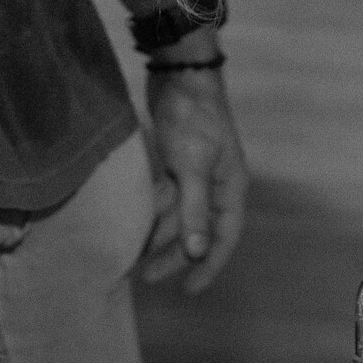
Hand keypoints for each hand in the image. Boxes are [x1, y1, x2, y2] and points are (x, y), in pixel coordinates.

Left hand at [136, 64, 248, 293]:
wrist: (179, 72)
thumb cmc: (192, 118)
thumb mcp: (192, 165)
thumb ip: (194, 209)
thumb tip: (198, 251)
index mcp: (230, 188)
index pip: (225, 238)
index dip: (208, 266)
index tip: (188, 290)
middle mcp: (215, 185)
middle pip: (197, 231)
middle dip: (174, 255)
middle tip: (145, 277)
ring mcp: (195, 174)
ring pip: (178, 216)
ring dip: (159, 235)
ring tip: (132, 256)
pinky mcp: (176, 162)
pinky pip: (165, 198)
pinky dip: (152, 212)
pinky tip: (133, 224)